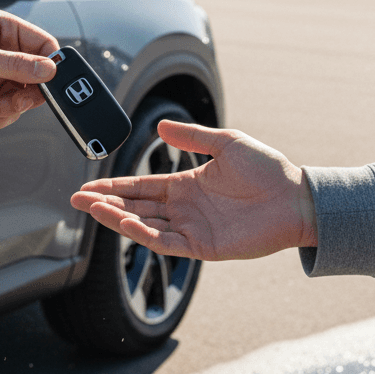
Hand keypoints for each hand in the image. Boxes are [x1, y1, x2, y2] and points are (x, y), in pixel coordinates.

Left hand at [0, 11, 58, 129]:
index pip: (44, 45)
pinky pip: (8, 113)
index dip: (50, 66)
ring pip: (24, 99)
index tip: (44, 85)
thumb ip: (14, 64)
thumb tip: (50, 69)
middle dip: (25, 95)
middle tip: (10, 102)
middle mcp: (4, 51)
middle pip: (39, 78)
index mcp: (3, 29)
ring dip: (7, 109)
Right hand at [70, 121, 317, 260]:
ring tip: (92, 209)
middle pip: (135, 206)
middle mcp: (184, 209)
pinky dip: (143, 234)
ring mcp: (192, 228)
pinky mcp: (203, 246)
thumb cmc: (269, 170)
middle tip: (77, 199)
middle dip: (105, 203)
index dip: (114, 186)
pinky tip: (125, 222)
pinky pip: (166, 242)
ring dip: (117, 217)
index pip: (141, 186)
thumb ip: (193, 136)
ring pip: (145, 225)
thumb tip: (160, 128)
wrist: (297, 198)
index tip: (89, 186)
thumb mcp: (227, 143)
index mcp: (186, 185)